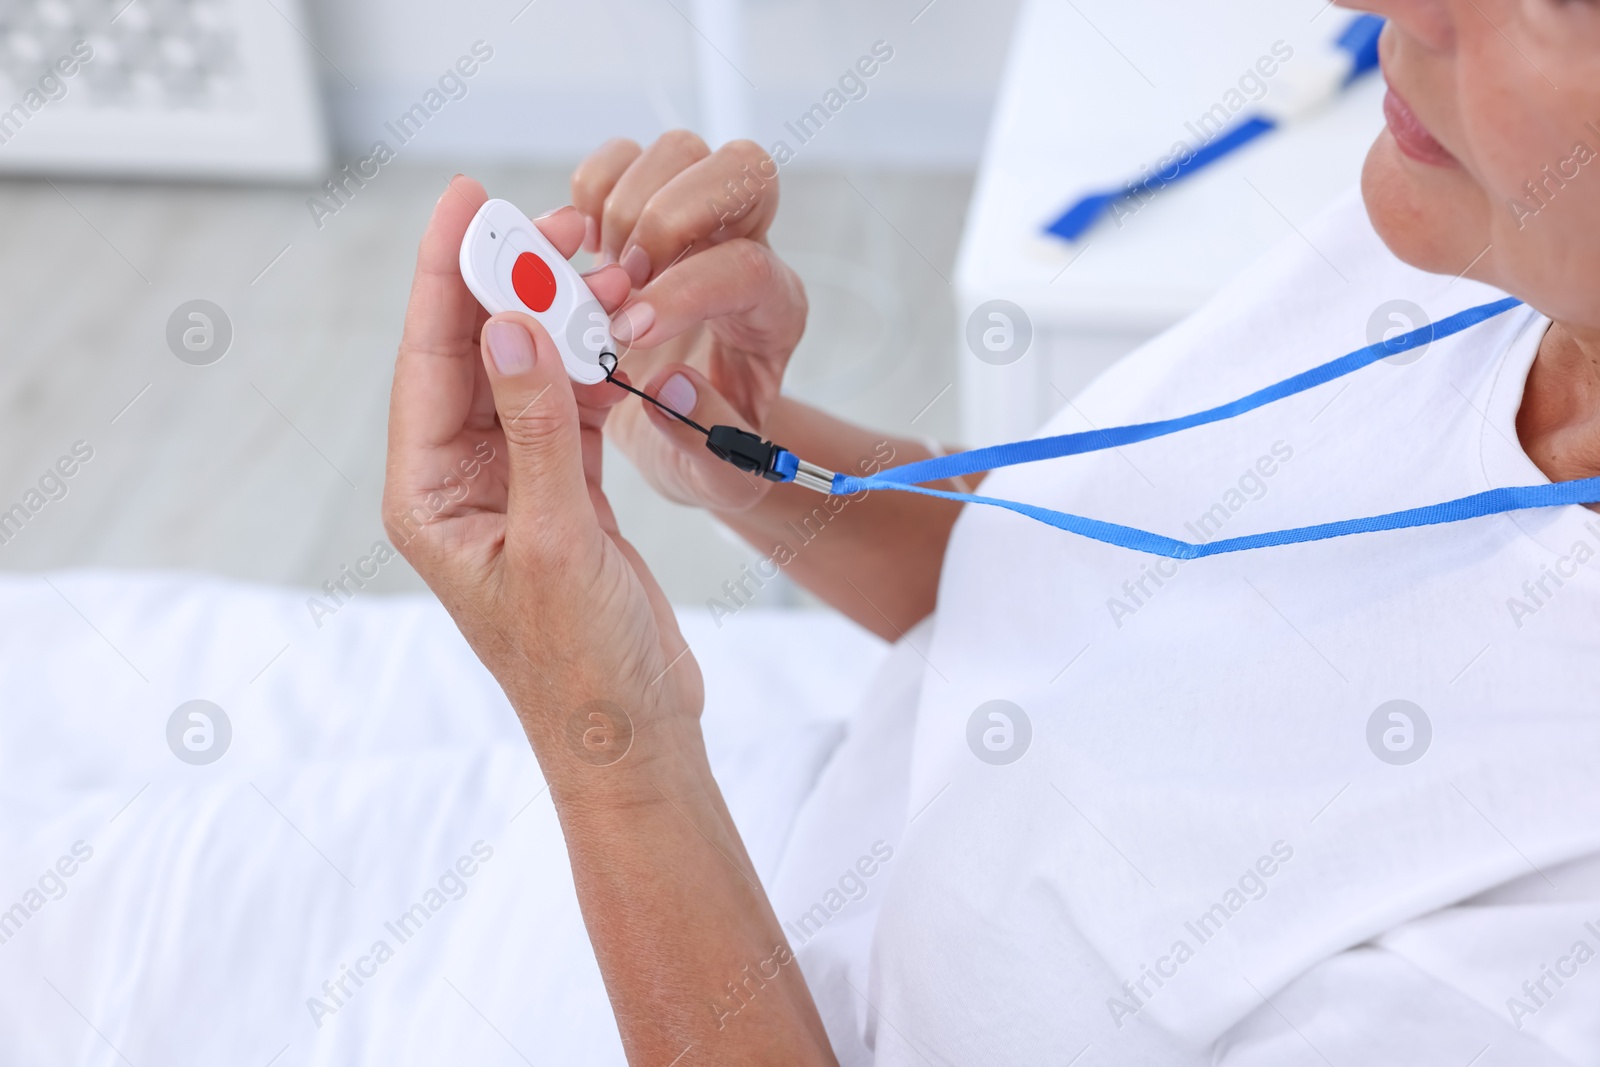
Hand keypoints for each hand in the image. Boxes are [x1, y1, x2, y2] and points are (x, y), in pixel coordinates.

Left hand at [383, 175, 702, 779]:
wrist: (634, 736)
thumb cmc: (582, 667)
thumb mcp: (557, 542)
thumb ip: (536, 430)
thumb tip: (508, 328)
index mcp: (429, 496)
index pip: (429, 362)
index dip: (447, 275)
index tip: (470, 202)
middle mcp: (461, 483)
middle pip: (476, 356)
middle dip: (513, 287)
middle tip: (560, 226)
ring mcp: (514, 486)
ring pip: (529, 376)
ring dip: (565, 327)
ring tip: (606, 275)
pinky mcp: (565, 496)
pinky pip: (573, 410)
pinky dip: (600, 375)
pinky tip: (626, 344)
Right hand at [571, 132, 808, 511]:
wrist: (687, 431)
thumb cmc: (706, 447)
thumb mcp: (717, 475)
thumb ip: (707, 439)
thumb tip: (673, 385)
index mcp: (774, 313)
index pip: (747, 266)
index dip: (684, 291)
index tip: (628, 332)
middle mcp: (747, 248)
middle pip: (743, 171)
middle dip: (668, 216)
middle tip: (619, 281)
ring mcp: (698, 220)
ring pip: (681, 151)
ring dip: (624, 203)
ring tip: (598, 271)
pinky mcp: (646, 208)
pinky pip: (623, 157)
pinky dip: (590, 188)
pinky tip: (580, 250)